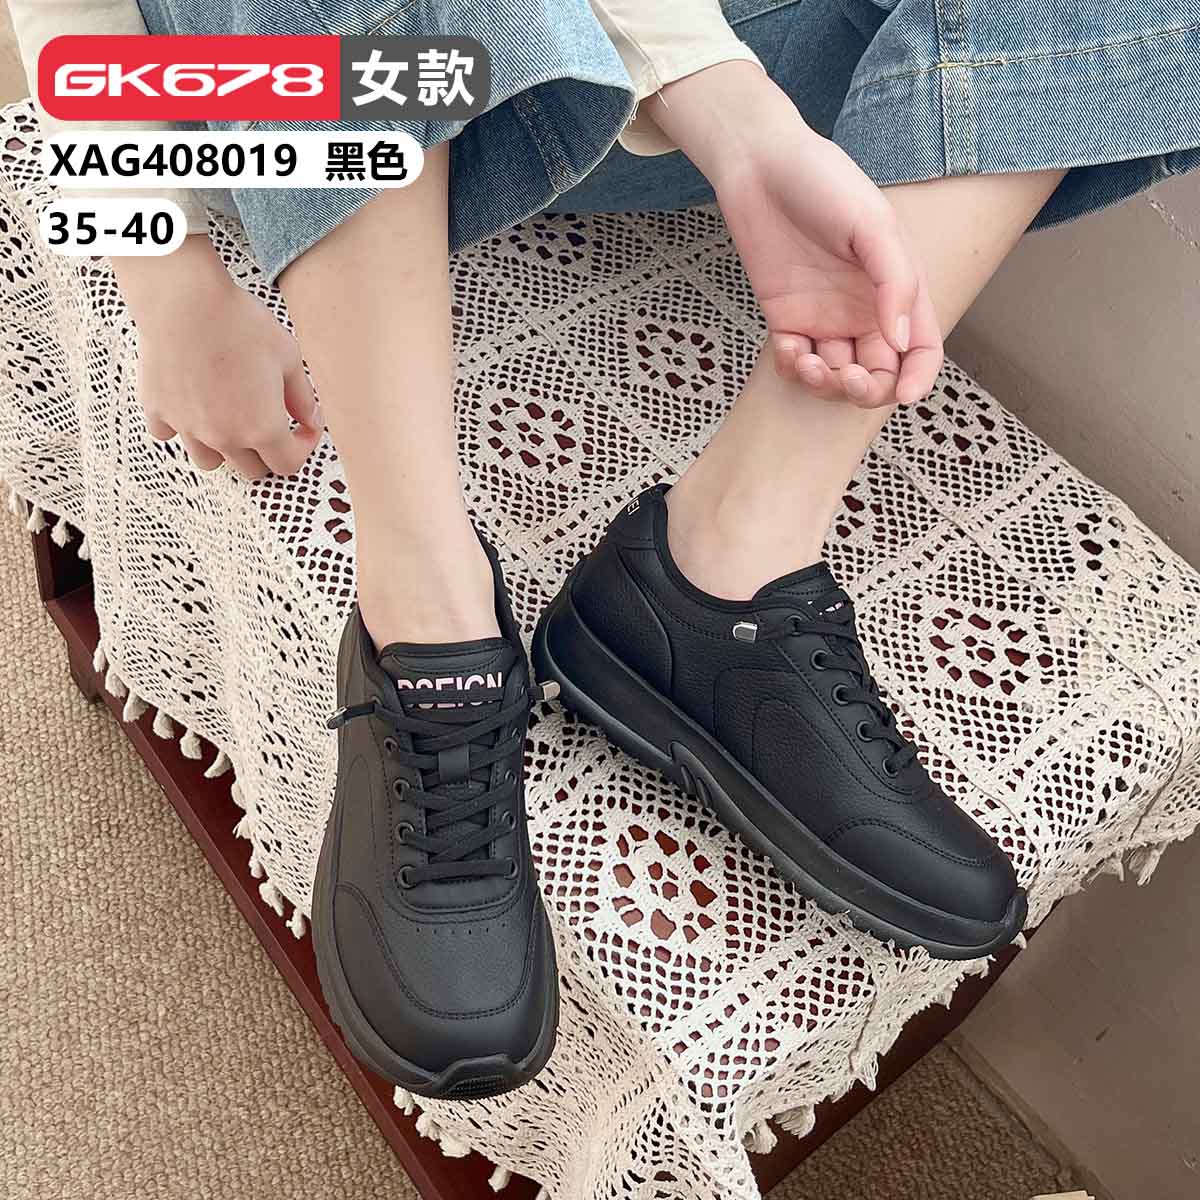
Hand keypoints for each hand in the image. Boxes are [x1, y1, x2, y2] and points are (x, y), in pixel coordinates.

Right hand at [114, 237, 323, 477]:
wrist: (184, 301)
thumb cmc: (241, 324)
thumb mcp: (288, 357)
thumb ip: (303, 397)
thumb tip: (311, 420)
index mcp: (262, 428)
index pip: (288, 464)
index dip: (303, 447)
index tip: (303, 428)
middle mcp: (224, 437)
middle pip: (251, 470)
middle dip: (267, 452)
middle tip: (270, 424)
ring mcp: (188, 427)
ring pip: (210, 462)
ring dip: (224, 449)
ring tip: (229, 422)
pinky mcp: (158, 411)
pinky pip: (169, 435)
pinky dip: (181, 428)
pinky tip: (191, 406)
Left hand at [649, 63, 942, 407]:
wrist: (760, 166)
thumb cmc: (825, 182)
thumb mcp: (873, 225)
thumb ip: (894, 282)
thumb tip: (901, 342)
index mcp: (897, 288)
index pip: (920, 349)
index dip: (919, 378)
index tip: (904, 395)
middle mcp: (865, 310)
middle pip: (877, 375)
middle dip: (865, 389)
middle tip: (846, 377)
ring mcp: (825, 317)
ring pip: (835, 377)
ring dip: (825, 385)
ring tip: (808, 362)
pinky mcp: (787, 319)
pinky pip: (796, 363)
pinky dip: (793, 369)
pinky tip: (788, 349)